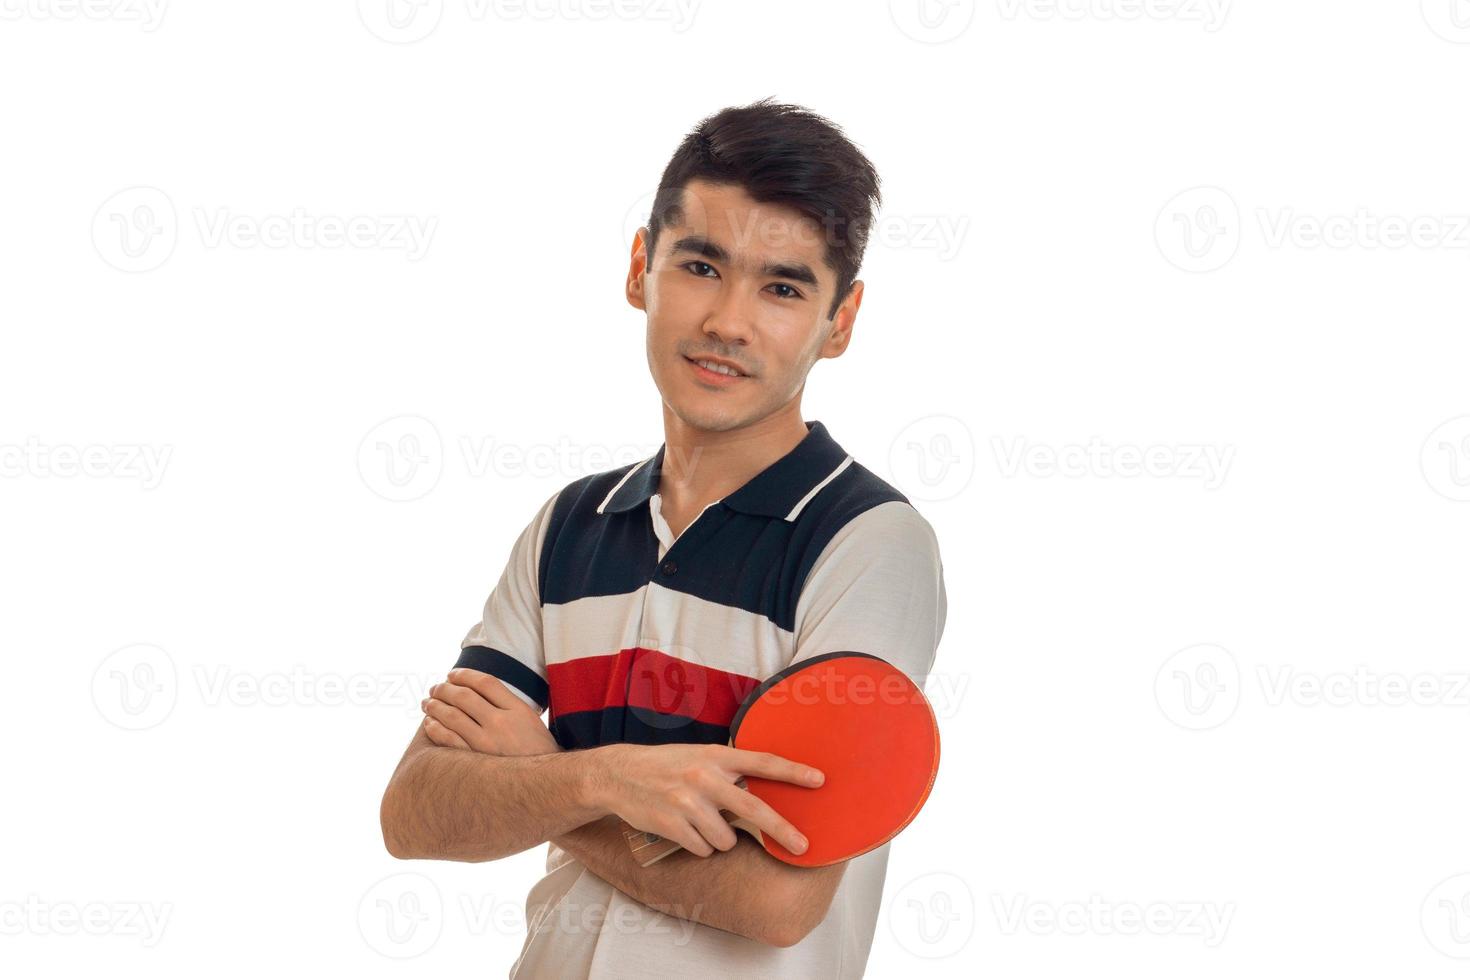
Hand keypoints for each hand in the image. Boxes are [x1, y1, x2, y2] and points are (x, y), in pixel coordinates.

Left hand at [421, 668, 559, 756]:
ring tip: (427, 703)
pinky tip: (429, 724)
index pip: (486, 682)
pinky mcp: (475, 762)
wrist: (545, 786)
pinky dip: (435, 728)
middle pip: (464, 696)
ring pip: (452, 716)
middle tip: (435, 688)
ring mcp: (487, 744)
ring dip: (435, 706)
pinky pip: (448, 740)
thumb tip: (480, 691)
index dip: (465, 675)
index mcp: (518, 710)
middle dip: (444, 689)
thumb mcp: (531, 722)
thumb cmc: (538, 753)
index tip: (452, 674)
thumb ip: (509, 706)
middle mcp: (501, 724)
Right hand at [593, 743, 823, 858]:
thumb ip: (729, 770)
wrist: (619, 774)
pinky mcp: (671, 824)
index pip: (762, 762)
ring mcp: (687, 802)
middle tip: (804, 846)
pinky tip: (683, 829)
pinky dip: (699, 845)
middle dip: (782, 830)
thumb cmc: (666, 765)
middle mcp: (703, 777)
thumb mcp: (698, 756)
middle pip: (753, 809)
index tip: (819, 780)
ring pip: (726, 839)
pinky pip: (702, 849)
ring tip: (701, 821)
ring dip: (720, 838)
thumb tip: (765, 789)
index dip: (792, 772)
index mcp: (715, 756)